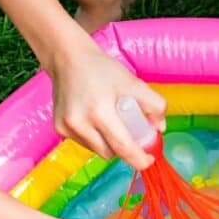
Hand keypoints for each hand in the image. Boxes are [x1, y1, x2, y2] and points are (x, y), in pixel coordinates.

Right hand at [47, 37, 165, 169]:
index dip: (138, 158)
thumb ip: (154, 105)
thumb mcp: (133, 83)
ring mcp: (66, 127)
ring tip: (111, 121)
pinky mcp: (59, 128)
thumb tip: (159, 128)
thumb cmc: (101, 69)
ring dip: (109, 143)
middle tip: (131, 133)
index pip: (122, 147)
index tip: (149, 160)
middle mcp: (79, 122)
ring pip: (98, 150)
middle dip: (125, 148)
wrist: (67, 58)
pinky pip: (86, 144)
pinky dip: (96, 138)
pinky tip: (95, 120)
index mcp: (99, 111)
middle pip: (111, 152)